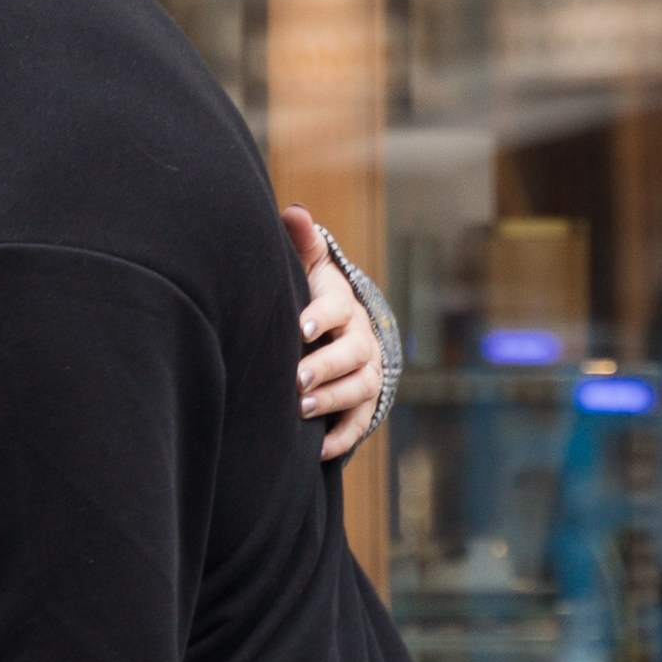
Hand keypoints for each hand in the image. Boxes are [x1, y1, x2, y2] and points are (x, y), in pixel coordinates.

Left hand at [284, 206, 383, 459]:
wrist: (338, 331)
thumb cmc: (311, 297)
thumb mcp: (308, 269)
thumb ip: (302, 244)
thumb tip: (295, 212)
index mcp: (341, 304)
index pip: (338, 307)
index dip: (322, 316)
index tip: (302, 328)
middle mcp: (360, 338)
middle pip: (352, 353)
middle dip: (326, 366)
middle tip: (297, 379)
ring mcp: (367, 371)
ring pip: (360, 387)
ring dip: (333, 400)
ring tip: (301, 410)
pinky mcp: (365, 401)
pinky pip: (360, 421)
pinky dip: (342, 436)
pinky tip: (318, 449)